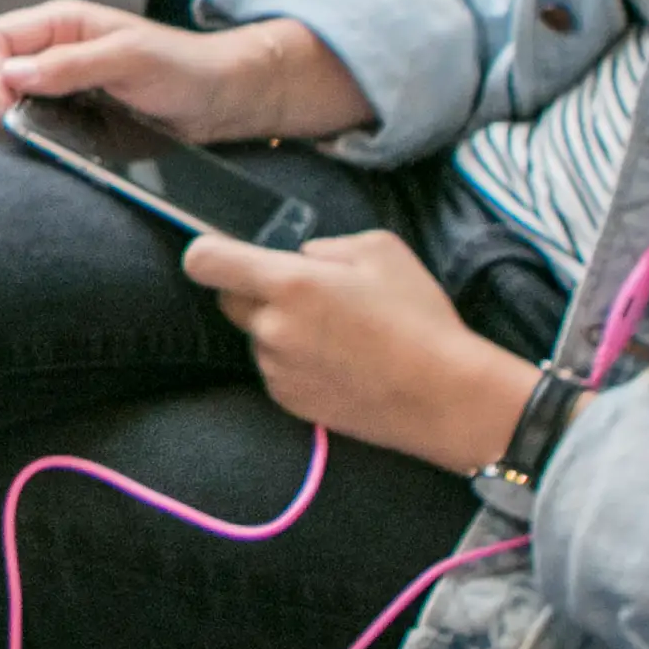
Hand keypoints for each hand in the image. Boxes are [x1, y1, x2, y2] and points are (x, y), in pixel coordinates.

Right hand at [0, 0, 365, 144]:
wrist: (221, 98)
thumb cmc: (186, 69)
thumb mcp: (131, 60)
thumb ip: (72, 64)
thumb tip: (14, 73)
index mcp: (61, 23)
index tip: (8, 107)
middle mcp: (52, 49)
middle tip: (19, 124)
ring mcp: (58, 81)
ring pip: (1, 96)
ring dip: (7, 117)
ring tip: (35, 133)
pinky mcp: (69, 111)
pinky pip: (29, 120)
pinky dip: (27, 132)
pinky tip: (48, 141)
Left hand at [180, 224, 538, 479]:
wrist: (443, 395)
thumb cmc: (418, 317)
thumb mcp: (380, 251)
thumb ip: (326, 247)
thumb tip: (300, 257)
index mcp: (288, 284)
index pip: (205, 262)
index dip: (207, 253)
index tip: (222, 253)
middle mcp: (271, 328)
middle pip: (229, 300)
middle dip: (255, 291)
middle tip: (307, 295)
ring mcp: (276, 369)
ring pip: (257, 337)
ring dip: (280, 329)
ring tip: (338, 335)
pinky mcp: (287, 401)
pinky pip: (276, 369)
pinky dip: (294, 362)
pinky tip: (339, 363)